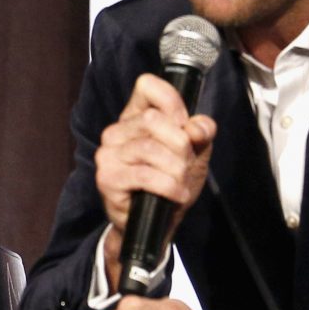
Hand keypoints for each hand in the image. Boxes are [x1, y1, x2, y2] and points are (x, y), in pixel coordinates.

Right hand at [94, 73, 217, 278]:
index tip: (184, 125)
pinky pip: (144, 175)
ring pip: (150, 148)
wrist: (157, 224)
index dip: (172, 103)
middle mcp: (116, 131)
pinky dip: (168, 186)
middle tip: (186, 164)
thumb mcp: (195, 155)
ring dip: (176, 169)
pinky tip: (175, 194)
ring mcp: (108, 154)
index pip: (147, 86)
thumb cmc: (171, 182)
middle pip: (153, 119)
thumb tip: (199, 126)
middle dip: (180, 145)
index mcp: (135, 117)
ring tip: (181, 183)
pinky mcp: (107, 178)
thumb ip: (201, 134)